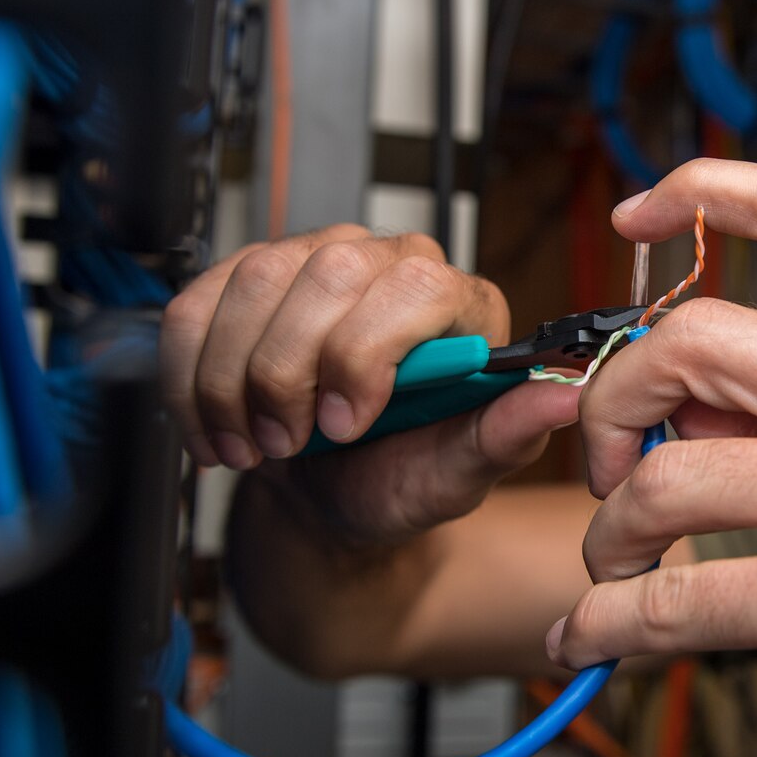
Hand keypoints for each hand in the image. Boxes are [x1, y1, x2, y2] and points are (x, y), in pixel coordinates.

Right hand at [159, 225, 578, 547]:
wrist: (328, 496)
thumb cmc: (400, 480)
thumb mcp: (456, 477)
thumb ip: (504, 437)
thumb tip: (565, 397)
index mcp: (458, 303)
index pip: (414, 285)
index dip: (363, 354)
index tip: (343, 425)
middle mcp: (388, 263)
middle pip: (324, 273)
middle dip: (289, 372)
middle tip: (287, 442)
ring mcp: (312, 259)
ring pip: (254, 281)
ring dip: (235, 380)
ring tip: (252, 444)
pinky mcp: (246, 278)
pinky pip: (197, 304)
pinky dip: (191, 377)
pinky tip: (213, 425)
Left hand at [549, 160, 756, 756]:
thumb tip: (676, 403)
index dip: (702, 189)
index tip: (633, 217)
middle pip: (691, 339)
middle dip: (611, 407)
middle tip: (608, 472)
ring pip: (666, 478)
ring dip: (608, 537)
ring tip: (616, 575)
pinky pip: (671, 600)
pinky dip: (607, 627)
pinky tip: (595, 642)